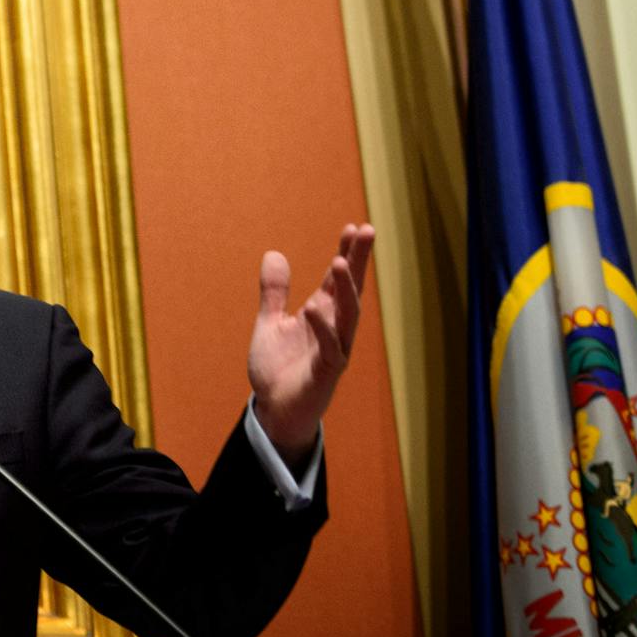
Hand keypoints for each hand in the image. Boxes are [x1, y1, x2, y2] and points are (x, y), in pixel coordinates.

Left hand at [248, 222, 375, 464]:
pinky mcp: (326, 373)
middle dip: (358, 261)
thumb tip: (274, 253)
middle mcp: (333, 329)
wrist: (275, 409)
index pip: (338, 279)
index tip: (354, 227)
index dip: (347, 253)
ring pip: (348, 317)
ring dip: (346, 290)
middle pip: (350, 290)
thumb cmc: (279, 368)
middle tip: (366, 231)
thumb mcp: (270, 322)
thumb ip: (274, 291)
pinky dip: (324, 328)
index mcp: (321, 314)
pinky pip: (330, 349)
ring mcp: (334, 350)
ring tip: (340, 260)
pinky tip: (314, 307)